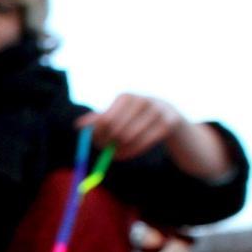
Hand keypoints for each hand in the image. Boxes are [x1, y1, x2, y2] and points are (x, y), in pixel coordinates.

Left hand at [75, 93, 190, 159]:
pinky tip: (126, 154)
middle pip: (116, 129)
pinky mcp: (169, 123)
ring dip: (119, 150)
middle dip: (108, 143)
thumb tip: (78, 125)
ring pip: (129, 138)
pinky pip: (144, 143)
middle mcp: (142, 100)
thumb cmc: (138, 119)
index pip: (104, 120)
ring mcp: (157, 110)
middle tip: (106, 151)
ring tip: (115, 153)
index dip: (98, 135)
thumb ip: (98, 120)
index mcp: (125, 97)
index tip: (98, 144)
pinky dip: (131, 152)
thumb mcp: (119, 116)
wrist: (173, 119)